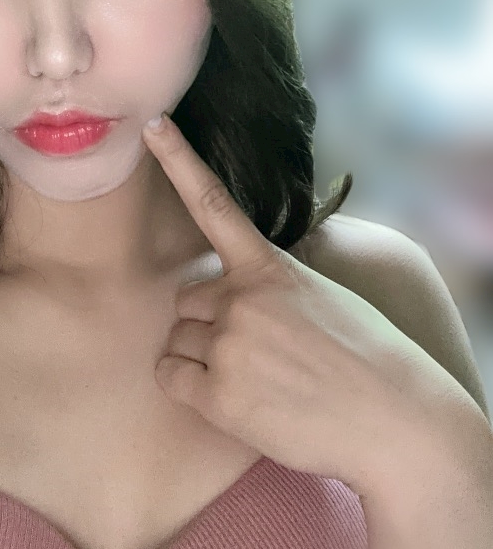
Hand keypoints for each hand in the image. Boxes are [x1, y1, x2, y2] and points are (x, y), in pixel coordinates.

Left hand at [142, 113, 465, 498]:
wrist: (396, 422)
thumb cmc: (366, 356)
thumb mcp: (322, 294)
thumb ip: (271, 283)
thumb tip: (236, 289)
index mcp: (269, 266)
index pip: (212, 203)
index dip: (178, 160)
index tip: (152, 126)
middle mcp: (240, 298)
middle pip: (187, 299)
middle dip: (209, 321)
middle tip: (256, 348)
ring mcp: (228, 345)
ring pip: (178, 339)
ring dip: (202, 355)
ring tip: (256, 376)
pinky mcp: (218, 394)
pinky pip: (170, 375)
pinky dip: (189, 385)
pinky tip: (231, 398)